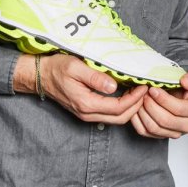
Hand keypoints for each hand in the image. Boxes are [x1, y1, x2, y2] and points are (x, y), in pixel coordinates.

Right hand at [14, 53, 147, 122]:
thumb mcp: (76, 67)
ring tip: (140, 91)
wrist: (41, 75)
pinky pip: (109, 114)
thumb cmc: (58, 68)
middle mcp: (87, 113)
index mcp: (86, 104)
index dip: (135, 99)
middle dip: (137, 106)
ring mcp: (87, 114)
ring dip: (131, 107)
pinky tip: (127, 94)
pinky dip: (122, 107)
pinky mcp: (87, 110)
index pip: (118, 108)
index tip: (144, 85)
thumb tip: (114, 86)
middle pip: (120, 118)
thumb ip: (95, 78)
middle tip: (146, 89)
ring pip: (116, 119)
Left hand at [131, 69, 187, 138]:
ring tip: (140, 99)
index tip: (153, 89)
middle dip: (151, 106)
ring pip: (154, 128)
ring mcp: (174, 133)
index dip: (163, 99)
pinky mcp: (162, 136)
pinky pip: (146, 132)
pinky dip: (138, 120)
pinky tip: (137, 107)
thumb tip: (185, 82)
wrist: (187, 96)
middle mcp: (187, 125)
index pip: (178, 109)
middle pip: (165, 120)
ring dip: (143, 113)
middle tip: (144, 93)